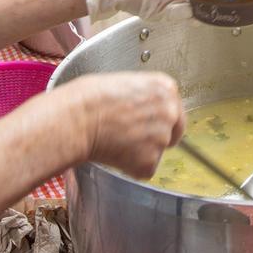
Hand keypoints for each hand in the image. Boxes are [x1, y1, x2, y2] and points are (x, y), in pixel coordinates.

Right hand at [66, 72, 184, 177]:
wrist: (78, 118)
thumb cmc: (90, 98)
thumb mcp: (125, 83)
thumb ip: (144, 97)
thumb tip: (143, 109)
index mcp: (165, 88)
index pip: (174, 109)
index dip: (157, 119)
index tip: (144, 123)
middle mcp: (170, 112)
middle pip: (171, 132)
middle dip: (154, 138)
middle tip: (130, 137)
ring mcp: (162, 139)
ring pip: (155, 152)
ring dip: (139, 152)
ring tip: (114, 141)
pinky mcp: (150, 162)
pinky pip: (143, 169)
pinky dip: (129, 167)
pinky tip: (113, 153)